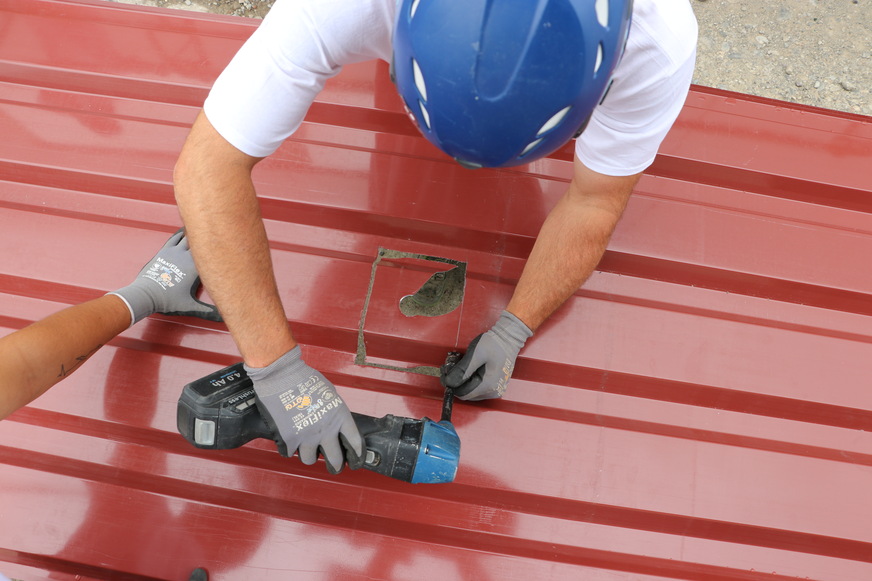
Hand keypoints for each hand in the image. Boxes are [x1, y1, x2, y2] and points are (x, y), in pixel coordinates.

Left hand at [109, 229, 221, 324]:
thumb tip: (222, 318)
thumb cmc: (167, 300)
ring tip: (204, 228)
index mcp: (195, 268)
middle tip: (220, 231)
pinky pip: (175, 238)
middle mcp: (186, 256)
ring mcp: (174, 251)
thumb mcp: (190, 306)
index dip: (222, 249)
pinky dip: (181, 234)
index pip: (212, 254)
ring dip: (196, 234)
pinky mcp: (164, 251)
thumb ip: (207, 311)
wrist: (146, 294)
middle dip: (210, 238)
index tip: (230, 244)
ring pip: (188, 237)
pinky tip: (185, 230)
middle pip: (201, 242)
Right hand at [246, 346, 363, 472]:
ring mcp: (306, 436)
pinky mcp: (288, 439)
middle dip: (336, 465)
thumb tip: (335, 423)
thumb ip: (334, 412)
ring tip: (305, 445)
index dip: (357, 454)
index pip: (355, 442)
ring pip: (310, 459)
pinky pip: (289, 453)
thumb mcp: (329, 393)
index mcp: (339, 416)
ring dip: (308, 454)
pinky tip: (289, 438)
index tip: (356, 460)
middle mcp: (325, 430)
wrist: (282, 376)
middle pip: (335, 459)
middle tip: (334, 465)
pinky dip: (288, 448)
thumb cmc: (304, 379)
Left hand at [443, 311, 532, 400]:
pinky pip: (477, 388)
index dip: (451, 384)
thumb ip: (462, 370)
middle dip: (456, 381)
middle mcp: (493, 392)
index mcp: (488, 385)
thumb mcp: (476, 354)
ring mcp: (496, 390)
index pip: (462, 393)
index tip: (445, 371)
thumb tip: (449, 383)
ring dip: (463, 381)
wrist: (509, 338)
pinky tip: (470, 369)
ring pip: (471, 391)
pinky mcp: (496, 386)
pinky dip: (470, 380)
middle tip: (452, 365)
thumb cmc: (494, 344)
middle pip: (466, 393)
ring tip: (462, 365)